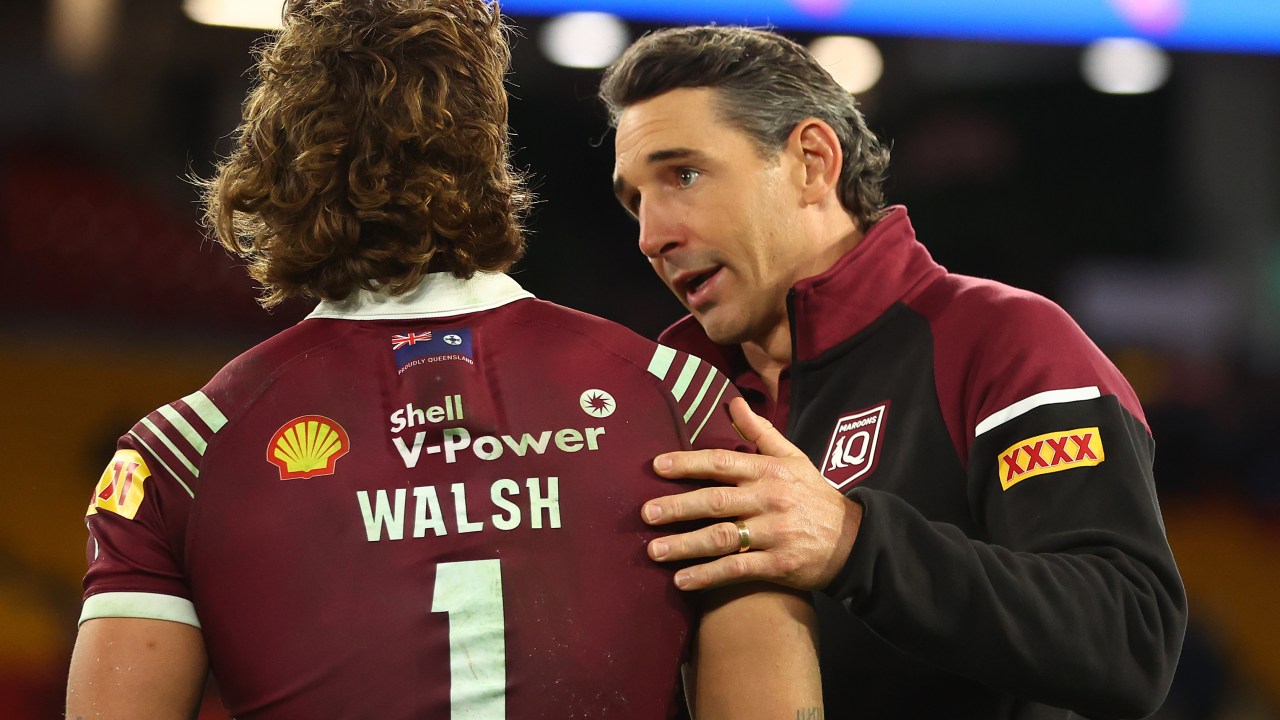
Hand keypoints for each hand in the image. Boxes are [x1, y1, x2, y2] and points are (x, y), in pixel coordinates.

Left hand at [645, 397, 862, 590]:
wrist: (853, 540)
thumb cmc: (814, 496)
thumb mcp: (793, 458)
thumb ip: (760, 432)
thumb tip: (734, 402)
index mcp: (768, 471)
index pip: (721, 463)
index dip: (687, 463)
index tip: (657, 466)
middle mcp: (769, 499)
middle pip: (715, 501)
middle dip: (677, 507)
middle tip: (645, 514)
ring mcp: (773, 533)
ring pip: (721, 538)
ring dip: (684, 545)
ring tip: (653, 551)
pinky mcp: (778, 564)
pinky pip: (736, 570)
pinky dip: (707, 576)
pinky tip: (681, 581)